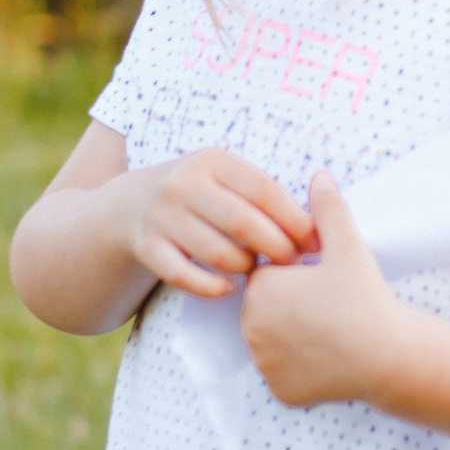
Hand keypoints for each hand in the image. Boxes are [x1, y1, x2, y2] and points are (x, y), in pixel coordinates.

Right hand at [120, 149, 312, 301]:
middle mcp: (183, 183)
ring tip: (258, 270)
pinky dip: (211, 287)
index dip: (294, 219)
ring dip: (245, 267)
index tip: (315, 242)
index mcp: (212, 160)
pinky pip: (184, 276)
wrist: (130, 205)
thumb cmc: (199, 195)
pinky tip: (228, 289)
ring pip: (217, 252)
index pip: (263, 190)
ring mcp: (161, 216)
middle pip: (242, 222)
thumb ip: (263, 195)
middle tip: (291, 263)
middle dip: (275, 247)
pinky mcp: (146, 247)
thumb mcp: (224, 178)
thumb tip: (319, 227)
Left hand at [240, 172, 409, 409]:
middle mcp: (251, 327)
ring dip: (292, 338)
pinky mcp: (279, 390)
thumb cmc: (365, 299)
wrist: (388, 357)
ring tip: (331, 332)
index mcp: (261, 288)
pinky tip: (327, 359)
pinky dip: (300, 369)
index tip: (323, 282)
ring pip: (273, 343)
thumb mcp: (348, 247)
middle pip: (267, 309)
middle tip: (331, 308)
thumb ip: (328, 209)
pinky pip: (283, 374)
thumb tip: (319, 175)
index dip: (297, 275)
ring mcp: (264, 363)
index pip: (268, 275)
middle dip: (290, 306)